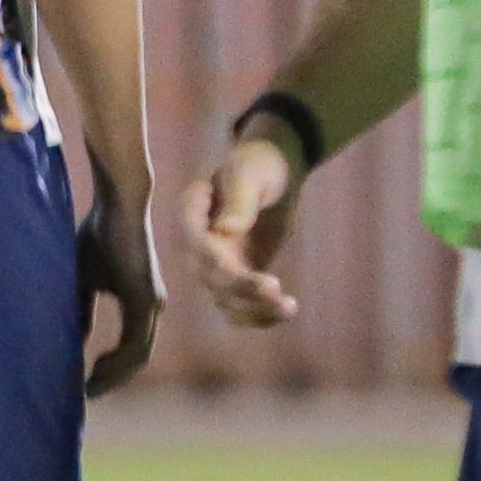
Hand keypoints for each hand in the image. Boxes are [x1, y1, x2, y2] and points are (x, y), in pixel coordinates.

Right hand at [77, 188, 160, 393]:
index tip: (87, 383)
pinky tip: (96, 370)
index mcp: (140, 300)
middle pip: (137, 358)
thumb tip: (77, 340)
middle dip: (112, 379)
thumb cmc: (99, 232)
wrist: (117, 203)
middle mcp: (152, 306)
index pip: (131, 347)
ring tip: (89, 388)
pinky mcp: (145, 298)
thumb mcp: (85, 278)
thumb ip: (83, 310)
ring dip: (114, 376)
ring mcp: (152, 303)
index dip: (111, 369)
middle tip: (87, 394)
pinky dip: (117, 361)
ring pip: (138, 355)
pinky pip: (135, 343)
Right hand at [184, 127, 307, 329]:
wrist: (274, 175)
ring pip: (226, 299)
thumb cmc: (259, 164)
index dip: (208, 258)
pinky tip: (287, 312)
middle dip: (239, 288)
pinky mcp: (238, 280)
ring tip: (289, 307)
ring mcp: (216, 265)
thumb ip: (239, 198)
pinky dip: (262, 315)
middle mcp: (197, 244)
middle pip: (209, 276)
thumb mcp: (250, 172)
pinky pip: (243, 306)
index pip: (192, 240)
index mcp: (192, 211)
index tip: (232, 269)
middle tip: (274, 288)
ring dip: (254, 309)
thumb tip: (225, 231)